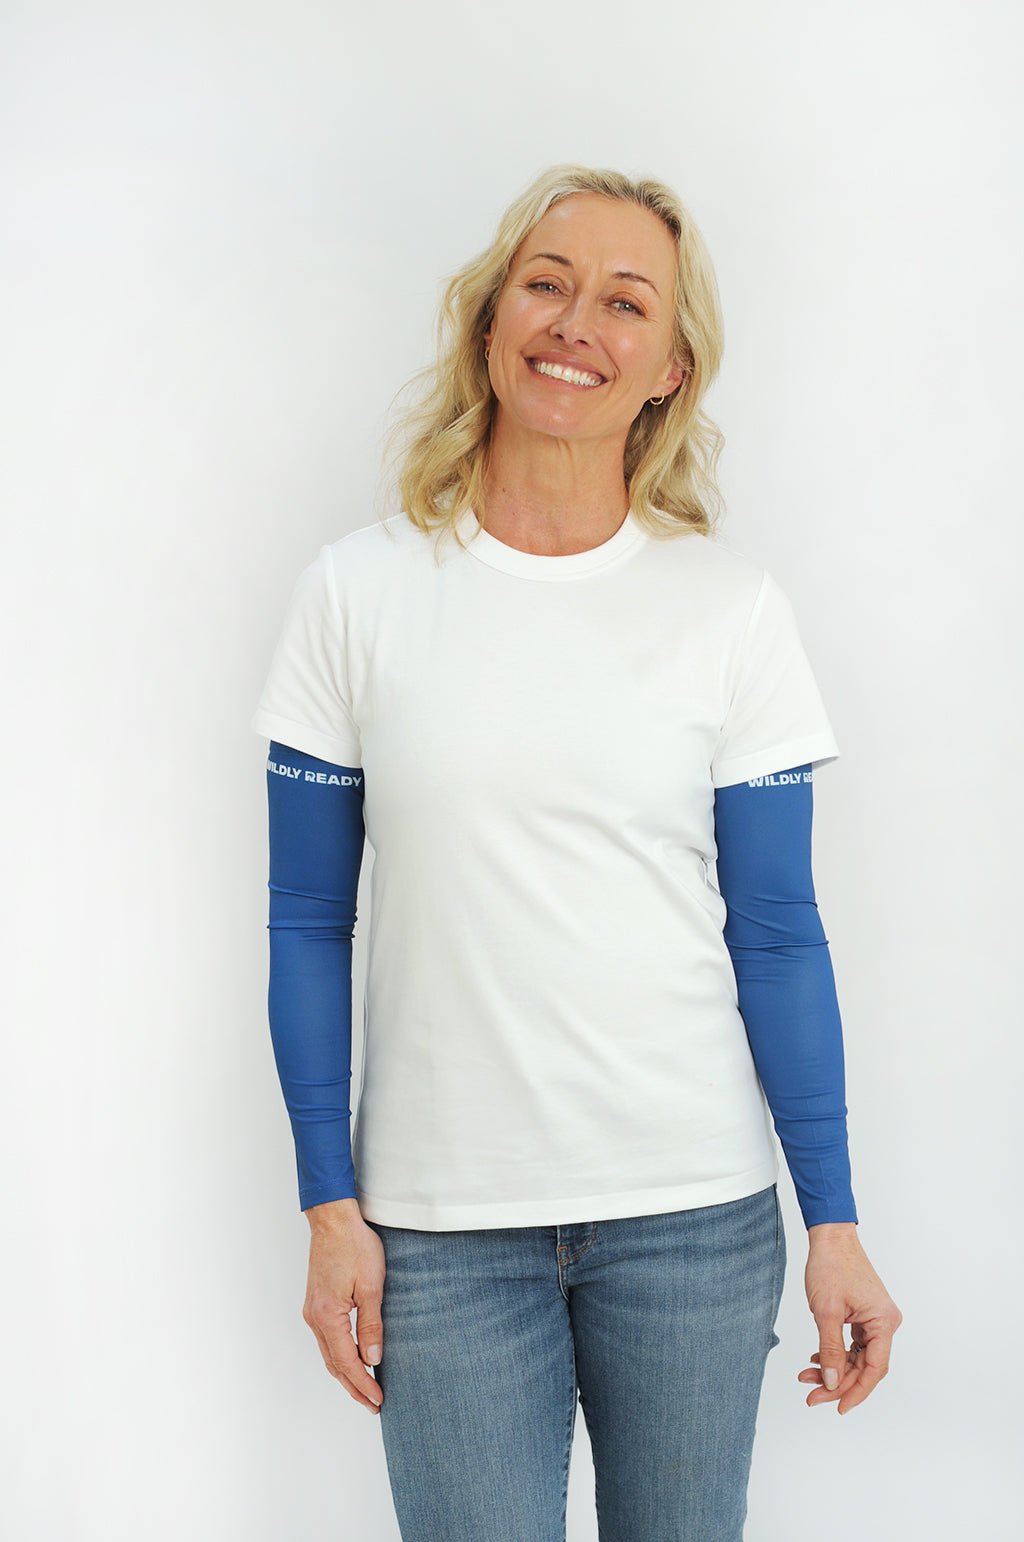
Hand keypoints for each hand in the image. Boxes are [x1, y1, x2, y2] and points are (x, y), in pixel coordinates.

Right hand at [302, 1204, 386, 1414]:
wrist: (333, 1220)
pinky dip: (339, 1355)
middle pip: (334, 1364)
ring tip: (365, 1389)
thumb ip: (371, 1325)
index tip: (378, 1400)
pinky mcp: (316, 1303)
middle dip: (354, 1386)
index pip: (346, 1362)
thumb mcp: (371, 1286)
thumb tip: (372, 1360)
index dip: (363, 1384)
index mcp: (328, 1316)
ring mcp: (312, 1311)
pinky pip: (327, 1339)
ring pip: (328, 1354)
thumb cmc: (354, 1246)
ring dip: (346, 1374)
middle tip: (373, 1404)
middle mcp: (314, 1318)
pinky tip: (352, 1359)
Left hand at [800, 1225, 901, 1414]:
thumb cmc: (831, 1266)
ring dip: (833, 1369)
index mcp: (884, 1322)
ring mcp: (875, 1319)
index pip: (874, 1369)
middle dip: (838, 1382)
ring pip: (857, 1357)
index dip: (857, 1392)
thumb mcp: (826, 1312)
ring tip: (806, 1377)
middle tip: (811, 1395)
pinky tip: (815, 1360)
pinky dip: (835, 1354)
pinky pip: (853, 1344)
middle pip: (865, 1366)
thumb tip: (832, 1382)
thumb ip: (830, 1350)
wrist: (830, 1236)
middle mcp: (885, 1323)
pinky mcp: (865, 1315)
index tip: (838, 1408)